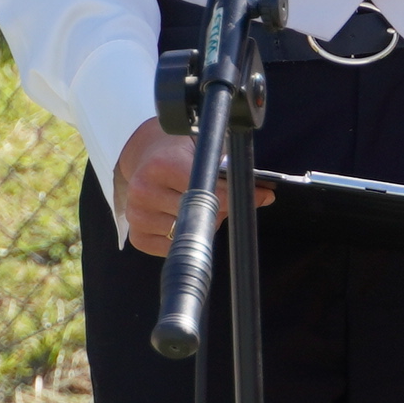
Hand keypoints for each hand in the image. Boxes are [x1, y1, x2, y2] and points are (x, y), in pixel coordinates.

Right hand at [110, 119, 270, 257]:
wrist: (147, 156)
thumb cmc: (180, 154)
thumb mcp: (204, 153)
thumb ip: (232, 173)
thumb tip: (266, 196)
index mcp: (160, 166)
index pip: (206, 191)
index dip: (231, 197)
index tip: (255, 197)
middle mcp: (143, 191)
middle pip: (199, 216)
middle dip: (218, 211)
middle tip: (218, 201)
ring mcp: (137, 215)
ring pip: (187, 235)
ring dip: (201, 226)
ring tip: (195, 206)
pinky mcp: (137, 236)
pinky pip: (171, 249)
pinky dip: (184, 239)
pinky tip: (180, 220)